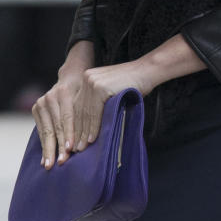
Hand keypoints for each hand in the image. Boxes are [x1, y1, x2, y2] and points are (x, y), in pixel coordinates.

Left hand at [32, 54, 150, 170]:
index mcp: (86, 78)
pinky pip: (95, 112)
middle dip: (77, 131)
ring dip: (84, 132)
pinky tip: (92, 139)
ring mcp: (92, 82)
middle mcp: (86, 78)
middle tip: (75, 148)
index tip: (73, 140)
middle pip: (79, 110)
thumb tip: (88, 126)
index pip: (77, 106)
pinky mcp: (101, 88)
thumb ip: (99, 102)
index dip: (75, 125)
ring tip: (82, 147)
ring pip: (86, 113)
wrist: (147, 72)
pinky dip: (93, 127)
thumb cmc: (132, 84)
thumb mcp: (110, 92)